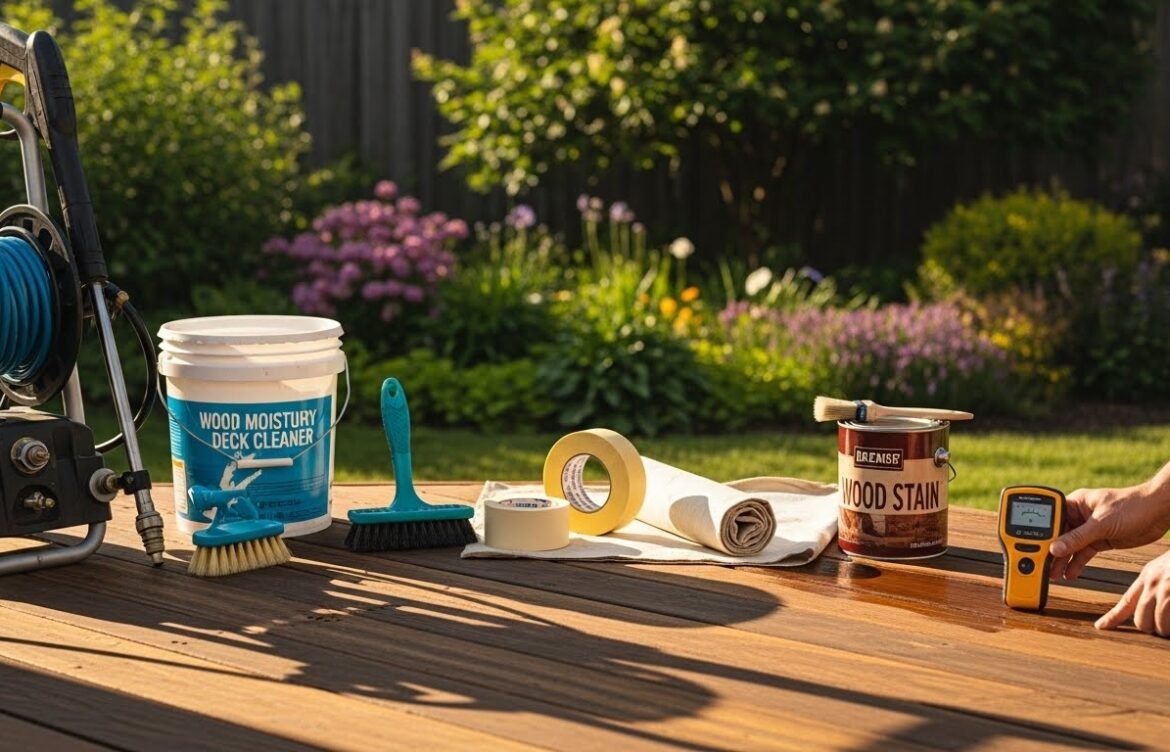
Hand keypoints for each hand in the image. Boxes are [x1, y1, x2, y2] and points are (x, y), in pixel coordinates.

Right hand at [1049, 483, 1169, 580]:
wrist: (1160, 512)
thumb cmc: (1133, 506)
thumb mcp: (1102, 524)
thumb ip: (1078, 537)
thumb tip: (1055, 549)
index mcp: (1076, 503)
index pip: (1052, 518)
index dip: (1041, 532)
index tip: (1032, 548)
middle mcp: (1080, 516)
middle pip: (1059, 535)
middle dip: (1050, 551)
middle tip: (1041, 566)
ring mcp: (1090, 529)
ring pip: (1070, 546)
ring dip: (1062, 560)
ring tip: (1052, 575)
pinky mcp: (1100, 540)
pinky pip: (1083, 553)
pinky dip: (1076, 564)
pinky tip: (1070, 574)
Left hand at [1096, 550, 1169, 636]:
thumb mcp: (1165, 570)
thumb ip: (1154, 586)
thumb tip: (1148, 614)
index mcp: (1148, 576)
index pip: (1126, 602)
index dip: (1113, 617)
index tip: (1100, 627)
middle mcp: (1154, 583)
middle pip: (1142, 621)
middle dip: (1154, 628)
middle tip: (1166, 626)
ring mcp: (1168, 590)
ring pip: (1160, 626)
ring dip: (1168, 630)